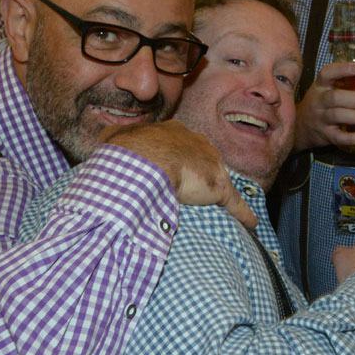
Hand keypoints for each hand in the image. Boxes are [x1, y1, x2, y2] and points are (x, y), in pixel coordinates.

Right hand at [104, 120, 254, 227]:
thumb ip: (113, 138)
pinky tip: (251, 223)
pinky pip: (235, 202)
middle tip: (193, 182)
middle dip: (200, 168)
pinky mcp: (220, 188)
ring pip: (220, 177)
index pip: (180, 143)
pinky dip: (243, 213)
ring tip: (220, 204)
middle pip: (203, 157)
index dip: (175, 154)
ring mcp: (211, 165)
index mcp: (174, 132)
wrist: (145, 160)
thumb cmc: (127, 150)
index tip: (171, 163)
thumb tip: (104, 137)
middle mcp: (197, 143)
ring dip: (218, 189)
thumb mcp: (114, 139)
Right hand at [294, 61, 354, 151]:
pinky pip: (337, 137)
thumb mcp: (324, 90)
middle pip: (335, 98)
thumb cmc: (319, 105)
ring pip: (337, 116)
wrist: (299, 127)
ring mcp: (320, 119)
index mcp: (320, 87)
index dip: (341, 70)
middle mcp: (318, 101)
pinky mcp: (324, 135)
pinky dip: (351, 138)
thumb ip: (342, 83)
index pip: (327, 74)